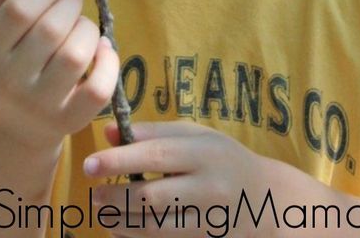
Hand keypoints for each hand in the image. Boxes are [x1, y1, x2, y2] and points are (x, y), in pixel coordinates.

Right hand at [0, 0, 119, 151]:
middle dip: (71, 2)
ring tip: (81, 26)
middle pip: (52, 28)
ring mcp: (40, 106)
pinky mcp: (69, 121)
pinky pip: (99, 88)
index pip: (19, 9)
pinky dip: (109, 61)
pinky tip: (102, 49)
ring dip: (88, 28)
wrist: (10, 125)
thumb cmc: (7, 57)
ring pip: (77, 54)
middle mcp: (10, 83)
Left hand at [83, 122, 316, 237]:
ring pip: (154, 225)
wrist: (268, 201)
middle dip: (115, 196)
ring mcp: (208, 219)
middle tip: (93, 193)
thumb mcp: (198, 136)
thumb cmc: (224, 159)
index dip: (119, 160)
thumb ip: (154, 132)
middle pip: (151, 195)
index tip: (90, 163)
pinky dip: (137, 237)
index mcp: (205, 152)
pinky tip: (122, 228)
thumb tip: (109, 131)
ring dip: (121, 220)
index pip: (155, 155)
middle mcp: (208, 186)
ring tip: (102, 210)